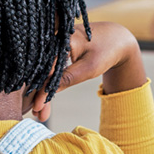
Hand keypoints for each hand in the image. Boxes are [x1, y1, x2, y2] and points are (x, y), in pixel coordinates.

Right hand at [29, 22, 144, 119]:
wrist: (116, 39)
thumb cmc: (106, 50)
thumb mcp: (89, 67)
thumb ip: (68, 78)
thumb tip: (49, 91)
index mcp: (60, 39)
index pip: (46, 68)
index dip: (40, 89)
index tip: (37, 107)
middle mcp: (54, 39)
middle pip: (42, 70)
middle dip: (38, 93)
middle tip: (37, 114)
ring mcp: (54, 45)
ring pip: (44, 71)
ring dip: (42, 91)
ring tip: (40, 112)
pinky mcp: (56, 51)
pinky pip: (49, 69)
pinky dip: (49, 84)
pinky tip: (44, 99)